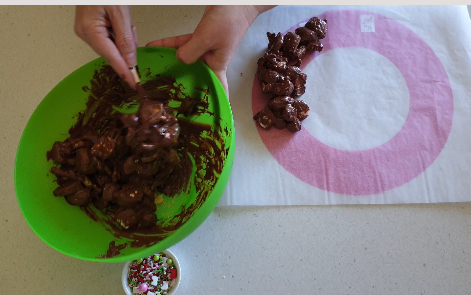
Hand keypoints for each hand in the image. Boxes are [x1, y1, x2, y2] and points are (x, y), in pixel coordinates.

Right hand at [74, 5, 137, 87]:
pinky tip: (120, 21)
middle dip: (126, 47)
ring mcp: (86, 30)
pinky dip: (119, 33)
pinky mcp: (90, 27)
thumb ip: (126, 39)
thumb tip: (130, 61)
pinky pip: (109, 38)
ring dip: (123, 39)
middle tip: (130, 29)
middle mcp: (85, 32)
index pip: (111, 58)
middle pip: (112, 53)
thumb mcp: (120, 13)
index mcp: (90, 30)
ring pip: (112, 46)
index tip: (134, 83)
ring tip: (123, 20)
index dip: (124, 71)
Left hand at [146, 5, 273, 94]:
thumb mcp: (207, 38)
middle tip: (165, 97)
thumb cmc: (229, 21)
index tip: (206, 118)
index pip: (218, 92)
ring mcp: (205, 49)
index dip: (214, 105)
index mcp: (218, 67)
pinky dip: (169, 45)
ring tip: (151, 70)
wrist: (237, 1)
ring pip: (185, 60)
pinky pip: (181, 44)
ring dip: (169, 63)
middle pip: (195, 78)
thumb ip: (190, 51)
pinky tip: (154, 46)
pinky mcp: (200, 37)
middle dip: (182, 86)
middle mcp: (211, 61)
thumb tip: (178, 60)